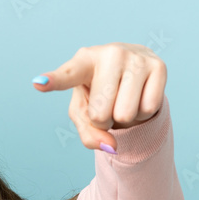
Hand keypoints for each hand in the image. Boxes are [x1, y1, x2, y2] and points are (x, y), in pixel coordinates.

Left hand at [33, 43, 166, 151]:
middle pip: (101, 114)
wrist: (134, 71)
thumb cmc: (100, 93)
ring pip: (125, 114)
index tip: (39, 83)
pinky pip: (148, 109)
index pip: (68, 74)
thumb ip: (88, 134)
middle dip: (103, 120)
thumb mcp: (84, 113)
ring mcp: (136, 57)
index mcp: (83, 61)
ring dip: (124, 117)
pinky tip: (139, 96)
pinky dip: (142, 113)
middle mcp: (110, 53)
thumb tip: (111, 146)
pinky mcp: (159, 66)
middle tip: (108, 102)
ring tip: (123, 99)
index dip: (53, 80)